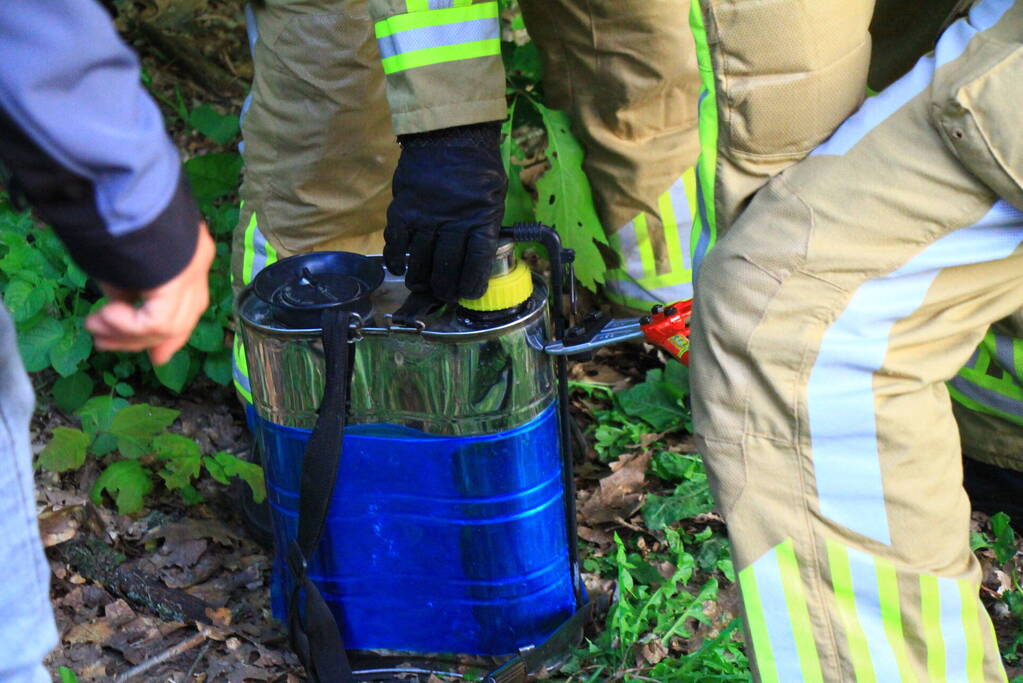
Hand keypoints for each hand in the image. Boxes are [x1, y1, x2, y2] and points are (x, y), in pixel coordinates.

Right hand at [85, 222, 214, 365]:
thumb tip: (121, 312)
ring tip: (94, 325)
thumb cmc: (112, 213)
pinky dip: (129, 325)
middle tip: (103, 342)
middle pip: (182, 319)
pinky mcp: (181, 278)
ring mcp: (194, 269)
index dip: (172, 336)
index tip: (156, 358)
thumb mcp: (123, 258)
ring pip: (170, 324)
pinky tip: (105, 315)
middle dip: (143, 340)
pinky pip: (159, 321)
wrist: (114, 184)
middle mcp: (198, 261)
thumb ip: (129, 288)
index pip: (190, 304)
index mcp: (191, 252)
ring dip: (126, 333)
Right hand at [383, 122, 506, 301]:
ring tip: (421, 286)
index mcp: (481, 218)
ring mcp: (426, 216)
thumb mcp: (495, 196)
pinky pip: (396, 242)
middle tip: (443, 294)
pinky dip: (396, 259)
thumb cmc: (477, 167)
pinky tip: (400, 267)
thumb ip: (486, 226)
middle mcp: (453, 221)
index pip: (477, 262)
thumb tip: (478, 257)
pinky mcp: (404, 209)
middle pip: (447, 266)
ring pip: (421, 260)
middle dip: (445, 288)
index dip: (472, 284)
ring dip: (421, 279)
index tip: (468, 294)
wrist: (449, 133)